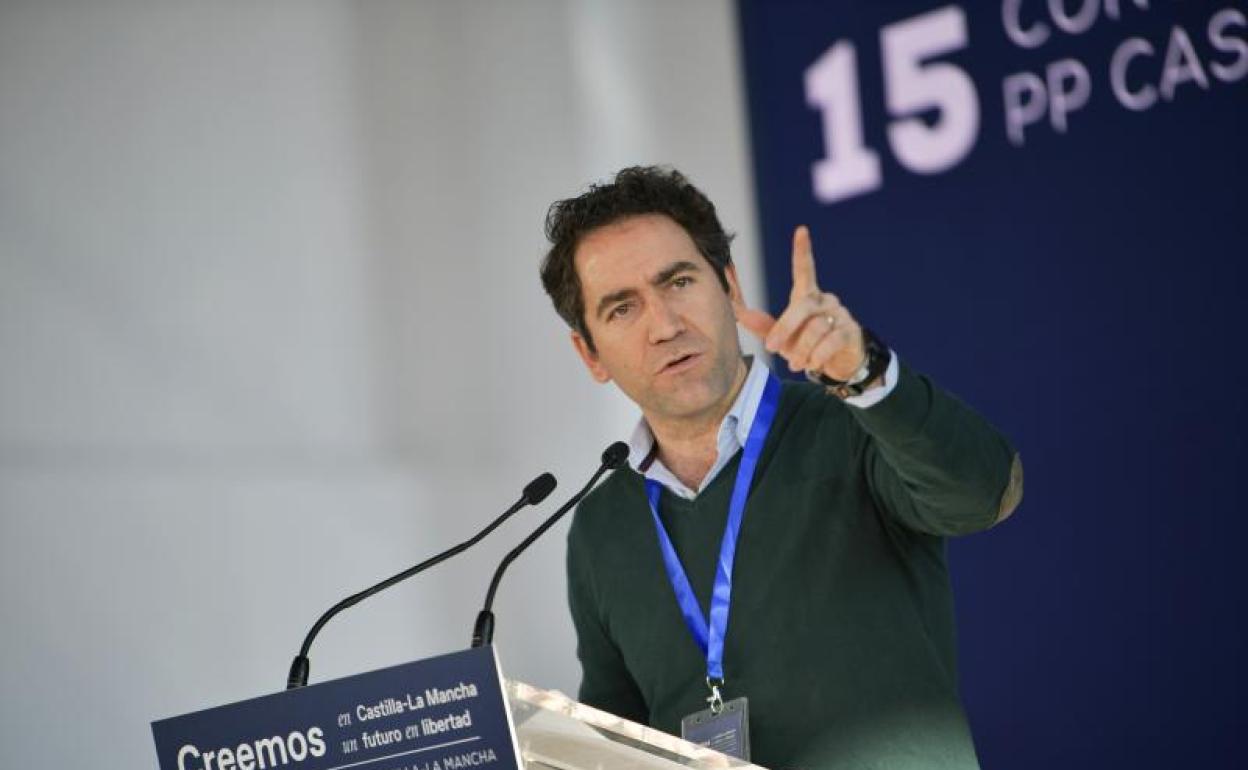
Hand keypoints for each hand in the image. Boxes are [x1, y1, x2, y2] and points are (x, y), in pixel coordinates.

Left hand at [735, 225, 865, 381]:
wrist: (839, 364)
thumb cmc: (807, 346)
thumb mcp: (783, 337)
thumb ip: (763, 326)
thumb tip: (738, 313)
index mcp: (807, 296)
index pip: (805, 269)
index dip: (802, 251)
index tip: (801, 231)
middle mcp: (825, 300)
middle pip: (802, 307)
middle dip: (784, 328)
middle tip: (771, 348)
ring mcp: (840, 314)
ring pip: (816, 328)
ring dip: (801, 350)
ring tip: (795, 364)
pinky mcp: (851, 331)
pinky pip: (831, 341)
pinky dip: (818, 355)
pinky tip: (812, 364)